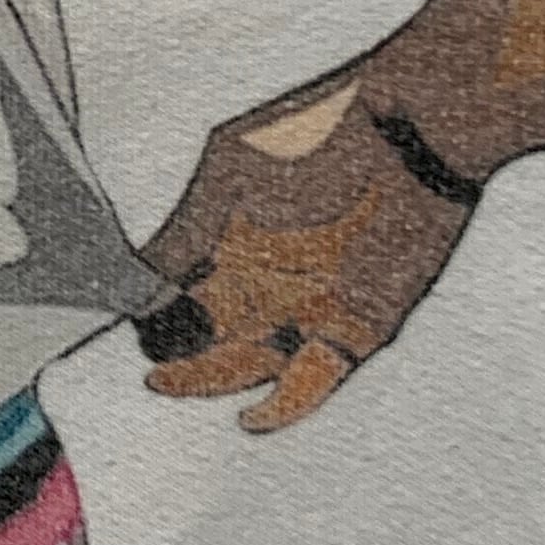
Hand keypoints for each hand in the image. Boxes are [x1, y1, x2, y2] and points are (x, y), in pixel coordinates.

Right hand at [134, 88, 476, 432]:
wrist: (410, 128)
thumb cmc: (321, 131)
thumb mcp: (227, 174)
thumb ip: (184, 233)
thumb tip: (139, 278)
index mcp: (233, 237)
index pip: (180, 292)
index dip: (154, 314)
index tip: (134, 326)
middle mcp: (269, 277)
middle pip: (211, 338)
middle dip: (180, 359)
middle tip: (154, 371)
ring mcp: (310, 306)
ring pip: (251, 363)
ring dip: (213, 381)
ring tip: (171, 383)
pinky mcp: (357, 327)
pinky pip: (315, 380)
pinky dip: (284, 406)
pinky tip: (251, 417)